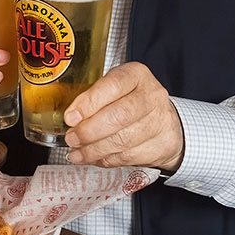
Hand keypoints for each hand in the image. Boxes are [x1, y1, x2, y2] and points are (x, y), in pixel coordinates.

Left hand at [63, 62, 184, 171]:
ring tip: (77, 153)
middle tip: (72, 138)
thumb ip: (93, 98)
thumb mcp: (113, 89)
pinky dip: (106, 160)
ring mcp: (160, 121)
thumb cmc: (131, 101)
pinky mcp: (163, 144)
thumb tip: (70, 118)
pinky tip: (94, 158)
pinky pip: (129, 156)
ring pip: (123, 140)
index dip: (90, 103)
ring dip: (95, 150)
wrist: (164, 121)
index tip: (71, 117)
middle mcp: (152, 95)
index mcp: (136, 75)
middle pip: (120, 116)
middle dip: (90, 131)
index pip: (113, 85)